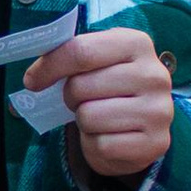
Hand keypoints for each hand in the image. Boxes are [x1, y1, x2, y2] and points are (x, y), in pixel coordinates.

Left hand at [31, 25, 172, 183]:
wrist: (141, 128)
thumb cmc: (111, 89)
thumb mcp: (96, 62)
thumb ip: (70, 57)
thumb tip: (34, 77)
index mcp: (137, 44)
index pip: (81, 50)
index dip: (49, 66)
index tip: (33, 80)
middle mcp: (154, 75)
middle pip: (80, 86)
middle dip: (70, 96)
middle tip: (82, 100)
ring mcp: (158, 111)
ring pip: (88, 117)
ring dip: (84, 122)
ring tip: (99, 118)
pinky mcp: (155, 143)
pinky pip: (101, 145)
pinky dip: (95, 145)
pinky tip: (109, 136)